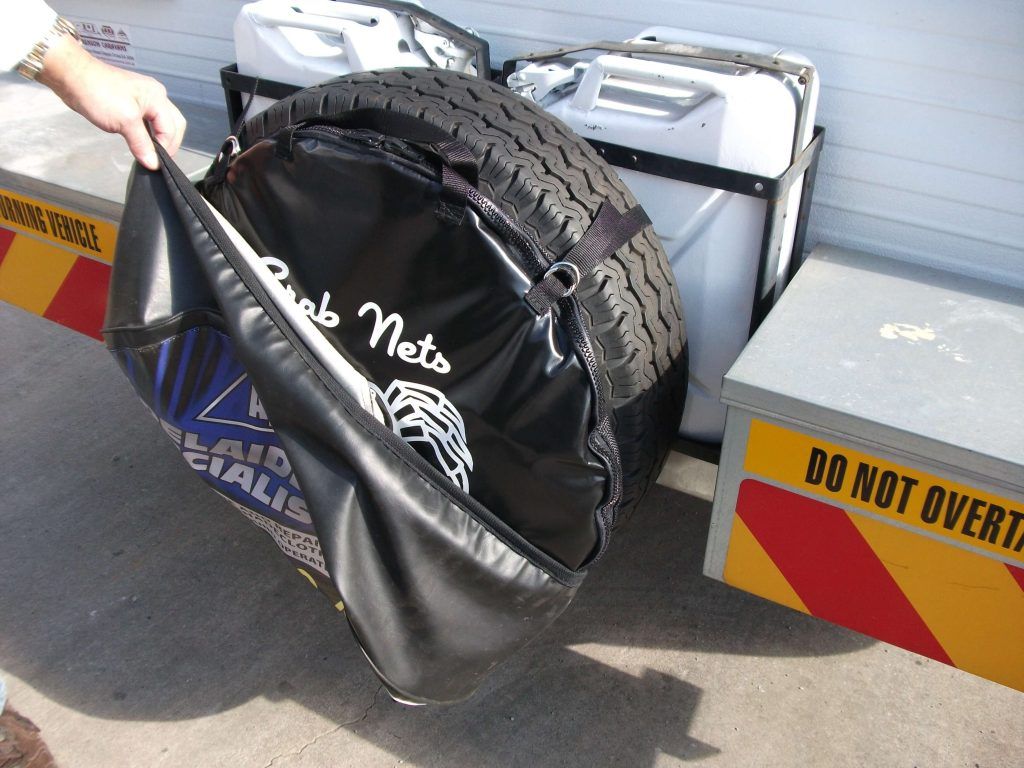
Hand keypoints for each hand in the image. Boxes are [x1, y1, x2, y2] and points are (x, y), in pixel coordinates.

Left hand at [37, 34, 185, 169]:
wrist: (71, 76)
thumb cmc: (98, 94)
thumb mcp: (124, 122)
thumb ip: (142, 144)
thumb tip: (153, 164)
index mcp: (157, 97)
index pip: (171, 129)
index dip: (165, 148)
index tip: (153, 164)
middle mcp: (155, 96)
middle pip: (173, 124)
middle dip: (168, 143)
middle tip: (156, 159)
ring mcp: (144, 98)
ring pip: (161, 123)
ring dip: (157, 138)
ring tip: (148, 152)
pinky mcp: (131, 102)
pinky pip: (148, 121)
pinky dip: (147, 133)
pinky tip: (140, 141)